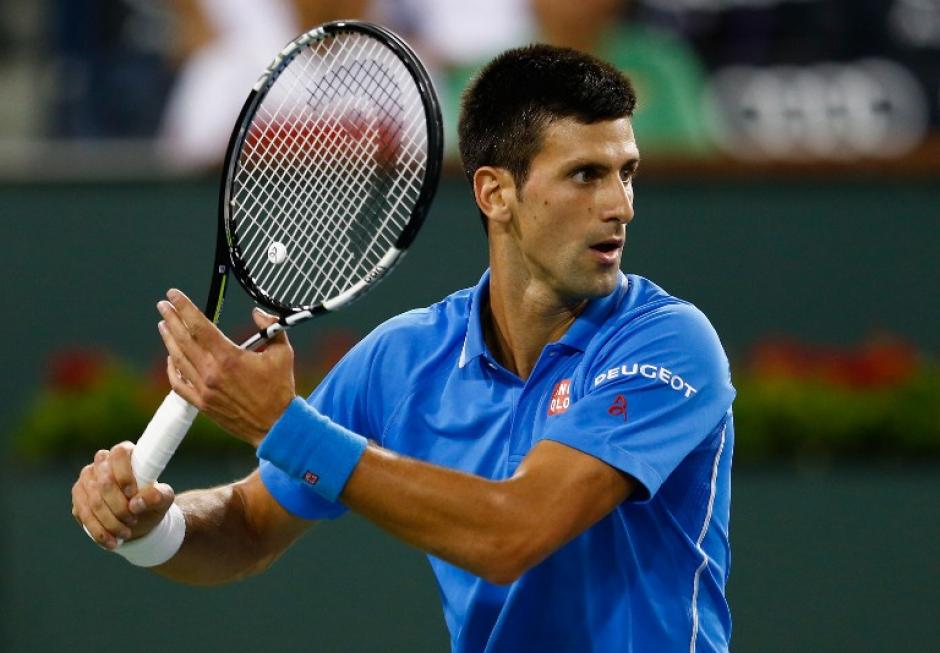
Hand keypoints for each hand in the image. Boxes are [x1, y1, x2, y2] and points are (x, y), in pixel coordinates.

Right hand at [71, 442, 174, 548]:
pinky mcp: (78, 497)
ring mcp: (87, 479)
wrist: (139, 519)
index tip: (133, 495)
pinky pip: (83, 514)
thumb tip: (138, 502)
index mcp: (126, 454)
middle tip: (133, 520)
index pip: (120, 454)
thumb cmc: (152, 502)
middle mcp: (102, 462)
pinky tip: (112, 542)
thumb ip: (158, 496)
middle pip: (104, 482)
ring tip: (125, 534)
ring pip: (93, 501)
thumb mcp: (163, 499)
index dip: (125, 475)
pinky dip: (99, 531)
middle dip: (119, 506)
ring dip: (110, 522)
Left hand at [157, 288, 295, 445]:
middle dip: (171, 318)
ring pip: (177, 358)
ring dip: (169, 339)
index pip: (199, 325)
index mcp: (229, 357)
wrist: (275, 425)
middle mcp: (211, 372)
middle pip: (183, 339)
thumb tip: (257, 313)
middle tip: (163, 305)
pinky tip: (171, 358)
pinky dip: (172, 368)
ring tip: (164, 325)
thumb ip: (270, 328)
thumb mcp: (283, 353)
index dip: (184, 307)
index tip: (173, 295)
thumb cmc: (280, 389)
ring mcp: (204, 389)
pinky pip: (179, 383)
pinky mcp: (202, 403)